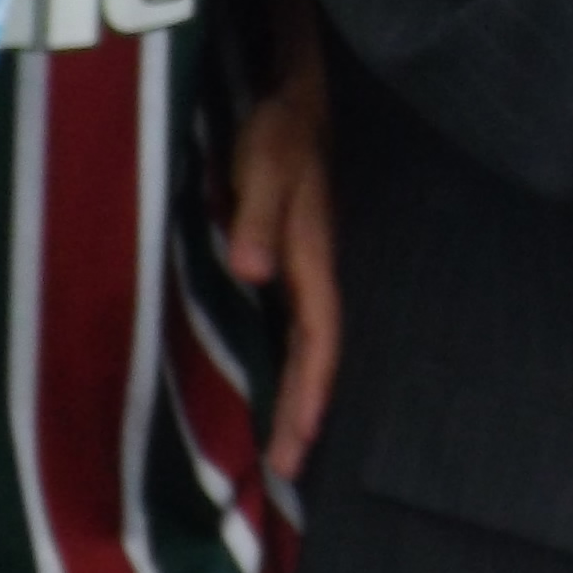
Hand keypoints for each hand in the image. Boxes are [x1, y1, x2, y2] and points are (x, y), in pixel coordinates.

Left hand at [221, 69, 339, 483]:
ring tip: (282, 448)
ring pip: (306, 346)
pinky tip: (269, 385)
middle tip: (285, 474)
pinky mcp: (290, 263)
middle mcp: (316, 274)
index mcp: (314, 259)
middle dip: (305, 413)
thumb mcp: (267, 163)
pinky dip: (285, 364)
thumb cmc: (282, 130)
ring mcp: (306, 271)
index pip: (320, 340)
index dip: (310, 392)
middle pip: (318, 356)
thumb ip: (259, 215)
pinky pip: (292, 328)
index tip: (297, 445)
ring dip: (296, 395)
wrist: (300, 98)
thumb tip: (252, 271)